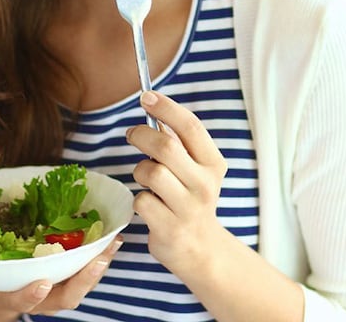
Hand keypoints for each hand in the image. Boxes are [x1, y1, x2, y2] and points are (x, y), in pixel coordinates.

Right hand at [0, 237, 122, 321]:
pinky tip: (114, 240)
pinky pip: (85, 274)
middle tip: (99, 259)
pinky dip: (100, 259)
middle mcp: (35, 295)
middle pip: (62, 298)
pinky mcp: (65, 281)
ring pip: (79, 289)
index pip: (19, 299)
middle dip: (82, 281)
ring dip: (98, 268)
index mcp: (8, 295)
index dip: (30, 294)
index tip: (41, 282)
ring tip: (114, 245)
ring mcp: (53, 292)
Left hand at [126, 91, 227, 277]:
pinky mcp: (170, 229)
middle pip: (166, 147)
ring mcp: (188, 208)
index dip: (167, 108)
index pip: (191, 126)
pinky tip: (149, 205)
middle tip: (132, 133)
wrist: (200, 248)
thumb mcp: (195, 168)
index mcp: (213, 163)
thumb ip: (178, 141)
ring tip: (145, 177)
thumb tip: (153, 107)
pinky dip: (139, 199)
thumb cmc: (191, 197)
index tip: (146, 96)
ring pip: (151, 172)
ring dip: (140, 170)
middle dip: (142, 135)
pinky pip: (141, 201)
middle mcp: (205, 184)